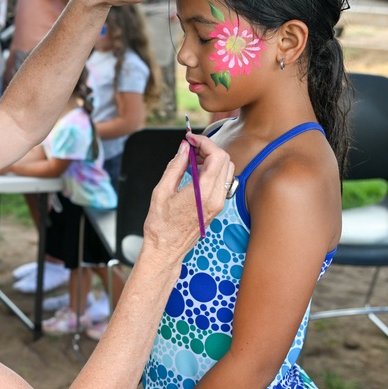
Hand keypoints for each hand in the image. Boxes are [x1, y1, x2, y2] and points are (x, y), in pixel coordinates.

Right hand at [141, 134, 233, 260]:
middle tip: (190, 147)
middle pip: (225, 160)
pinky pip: (222, 182)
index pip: (217, 156)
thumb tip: (183, 147)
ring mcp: (219, 204)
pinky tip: (195, 172)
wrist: (166, 249)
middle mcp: (216, 198)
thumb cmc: (160, 225)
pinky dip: (212, 171)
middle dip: (209, 148)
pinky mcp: (217, 207)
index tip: (190, 138)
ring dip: (212, 159)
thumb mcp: (162, 191)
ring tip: (191, 159)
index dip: (204, 142)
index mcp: (203, 193)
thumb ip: (175, 166)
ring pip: (227, 170)